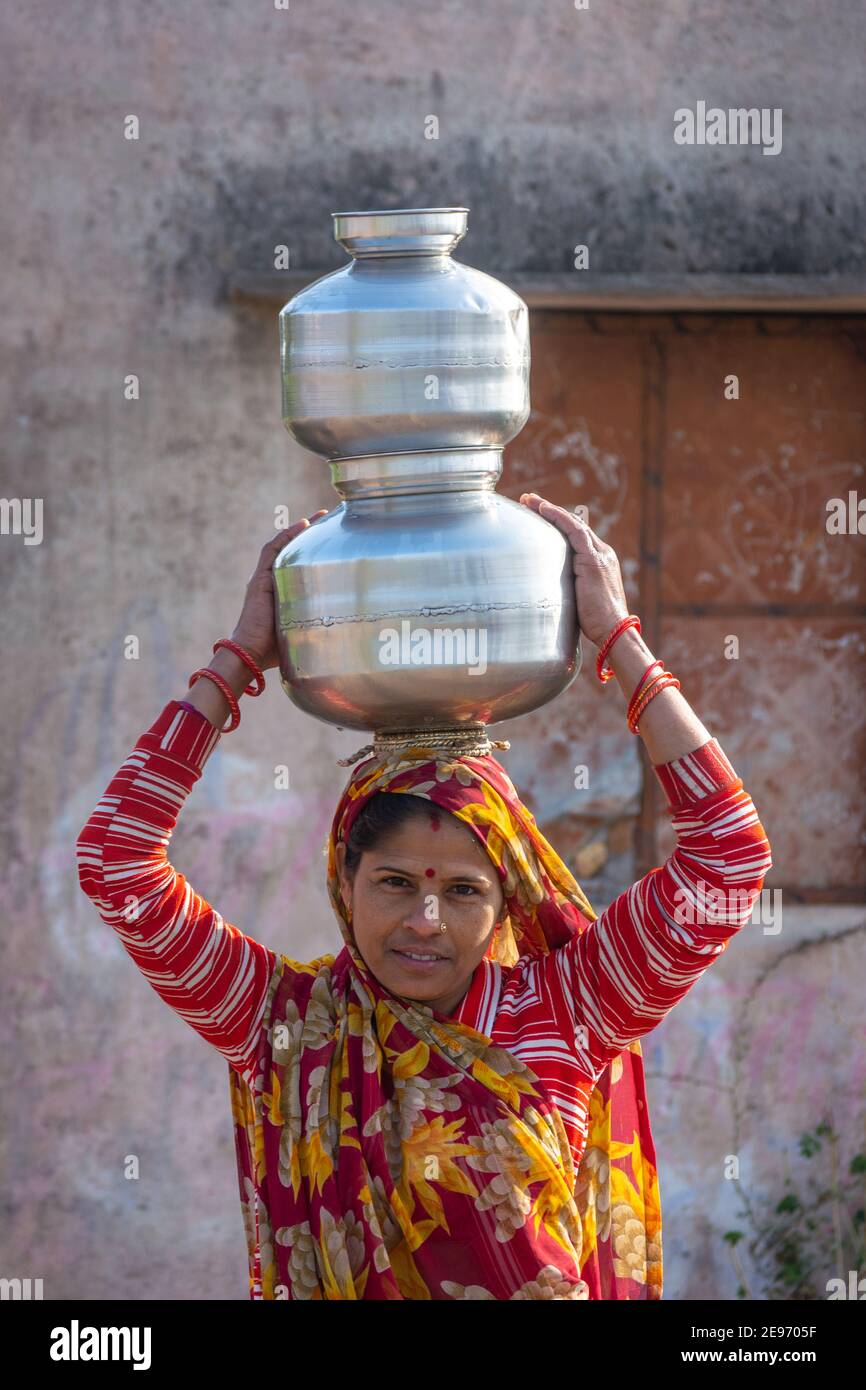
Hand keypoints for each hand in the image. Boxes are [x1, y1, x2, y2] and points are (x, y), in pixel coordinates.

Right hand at [231, 513, 328, 670]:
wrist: (250, 653)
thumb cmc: (274, 650)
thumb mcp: (301, 631)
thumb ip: (316, 623)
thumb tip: (345, 627)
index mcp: (280, 592)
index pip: (298, 564)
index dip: (313, 551)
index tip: (332, 540)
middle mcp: (270, 581)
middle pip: (291, 550)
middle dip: (310, 535)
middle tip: (330, 521)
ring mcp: (263, 578)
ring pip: (282, 546)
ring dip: (300, 530)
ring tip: (320, 517)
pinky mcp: (259, 579)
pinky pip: (272, 551)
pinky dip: (286, 537)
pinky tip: (301, 526)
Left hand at [518, 493, 629, 646]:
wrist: (612, 630)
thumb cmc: (596, 623)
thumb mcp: (580, 599)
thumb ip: (569, 586)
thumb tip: (547, 589)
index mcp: (600, 562)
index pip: (576, 536)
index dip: (557, 523)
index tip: (539, 514)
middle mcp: (602, 554)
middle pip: (573, 525)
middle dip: (550, 511)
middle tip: (528, 500)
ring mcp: (599, 555)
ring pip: (572, 524)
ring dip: (549, 509)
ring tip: (529, 500)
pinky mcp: (593, 560)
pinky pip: (574, 531)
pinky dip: (558, 518)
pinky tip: (543, 509)